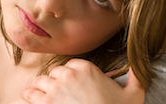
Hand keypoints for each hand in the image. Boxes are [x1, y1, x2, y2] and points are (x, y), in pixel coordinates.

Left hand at [21, 59, 144, 103]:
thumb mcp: (134, 94)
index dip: (70, 75)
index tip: (73, 85)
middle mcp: (68, 74)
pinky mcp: (46, 103)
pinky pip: (29, 94)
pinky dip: (29, 97)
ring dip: (40, 89)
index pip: (69, 65)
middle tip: (59, 94)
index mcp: (86, 68)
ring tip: (43, 96)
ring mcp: (55, 88)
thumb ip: (135, 77)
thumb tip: (137, 66)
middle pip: (53, 73)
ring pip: (39, 81)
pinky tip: (33, 101)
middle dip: (55, 82)